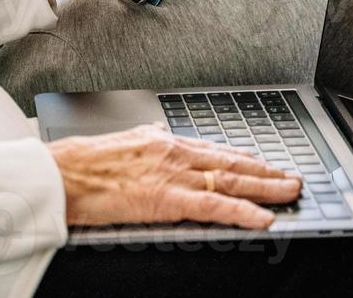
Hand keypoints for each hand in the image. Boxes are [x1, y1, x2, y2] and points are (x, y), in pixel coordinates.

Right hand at [48, 123, 300, 229]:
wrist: (61, 173)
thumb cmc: (81, 163)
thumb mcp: (120, 142)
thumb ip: (145, 140)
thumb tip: (159, 133)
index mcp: (161, 141)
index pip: (212, 149)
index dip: (242, 158)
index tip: (262, 162)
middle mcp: (173, 153)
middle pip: (229, 163)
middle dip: (265, 171)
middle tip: (292, 179)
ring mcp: (173, 175)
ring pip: (230, 182)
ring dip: (265, 189)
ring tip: (289, 194)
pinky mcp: (168, 199)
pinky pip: (214, 207)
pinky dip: (242, 212)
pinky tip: (262, 218)